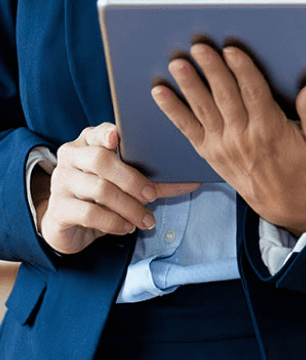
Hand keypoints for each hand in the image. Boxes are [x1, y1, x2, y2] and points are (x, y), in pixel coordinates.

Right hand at [33, 122, 200, 254]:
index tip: (117, 136)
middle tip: (152, 195)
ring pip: (99, 189)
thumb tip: (193, 179)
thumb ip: (154, 178)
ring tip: (146, 219)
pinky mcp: (58, 208)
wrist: (70, 225)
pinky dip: (113, 221)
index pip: (97, 131)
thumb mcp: (125, 182)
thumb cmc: (103, 196)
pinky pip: (88, 213)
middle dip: (131, 178)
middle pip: (101, 160)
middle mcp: (71, 156)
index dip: (106, 133)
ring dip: (128, 206)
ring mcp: (62, 181)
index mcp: (88, 142)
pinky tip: (127, 227)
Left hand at [152, 44, 305, 235]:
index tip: (231, 50)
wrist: (283, 204)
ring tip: (177, 64)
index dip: (242, 70)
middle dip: (211, 70)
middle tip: (199, 47)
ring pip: (204, 109)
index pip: (254, 94)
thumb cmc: (303, 168)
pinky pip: (187, 129)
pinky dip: (172, 110)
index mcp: (270, 130)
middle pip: (225, 97)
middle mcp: (243, 137)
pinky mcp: (209, 151)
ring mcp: (222, 145)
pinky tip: (159, 93)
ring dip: (189, 85)